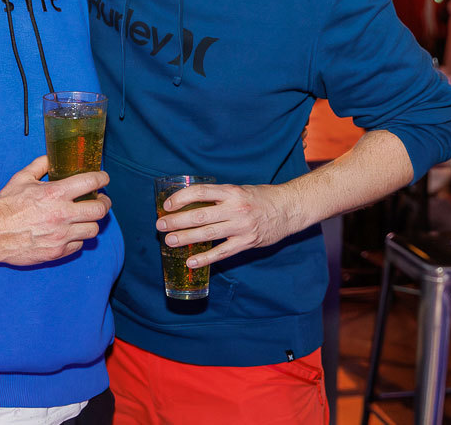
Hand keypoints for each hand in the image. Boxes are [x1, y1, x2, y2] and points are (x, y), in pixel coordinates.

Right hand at [0, 155, 111, 265]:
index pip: (90, 183)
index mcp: (55, 193)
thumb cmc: (5, 206)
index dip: (102, 178)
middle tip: (101, 200)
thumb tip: (52, 157)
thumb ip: (40, 165)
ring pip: (93, 229)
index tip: (103, 178)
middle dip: (104, 203)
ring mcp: (61, 235)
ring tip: (86, 217)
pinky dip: (78, 238)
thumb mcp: (21, 178)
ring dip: (91, 222)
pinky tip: (71, 232)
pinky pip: (79, 245)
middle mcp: (62, 214)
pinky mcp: (57, 252)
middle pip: (100, 210)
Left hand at [156, 182, 293, 268]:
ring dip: (185, 238)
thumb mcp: (240, 189)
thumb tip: (192, 202)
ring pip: (207, 234)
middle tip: (160, 225)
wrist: (290, 208)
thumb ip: (219, 196)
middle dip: (176, 221)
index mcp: (231, 191)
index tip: (167, 205)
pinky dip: (204, 258)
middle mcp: (235, 208)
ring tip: (169, 241)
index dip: (181, 198)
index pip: (200, 192)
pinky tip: (190, 261)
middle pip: (200, 216)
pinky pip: (222, 253)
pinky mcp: (246, 243)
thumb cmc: (261, 197)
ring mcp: (241, 227)